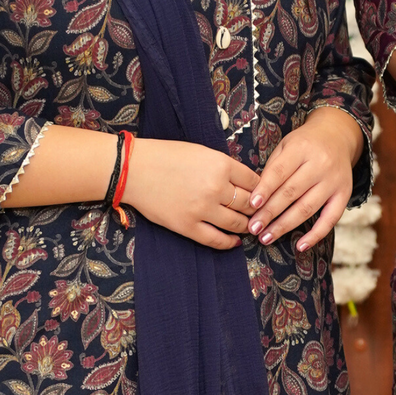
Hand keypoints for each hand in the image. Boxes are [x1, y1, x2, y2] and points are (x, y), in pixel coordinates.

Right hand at [123, 137, 255, 250]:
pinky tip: (235, 241)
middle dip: (256, 209)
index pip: (254, 181)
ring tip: (248, 226)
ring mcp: (202, 209)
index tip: (261, 195)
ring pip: (237, 223)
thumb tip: (244, 182)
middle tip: (258, 213)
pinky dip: (229, 242)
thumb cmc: (166, 156)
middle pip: (249, 203)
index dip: (260, 189)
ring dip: (246, 226)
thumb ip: (223, 166)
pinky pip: (216, 240)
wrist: (133, 170)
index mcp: (221, 165)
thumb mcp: (201, 152)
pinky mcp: (188, 226)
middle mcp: (216, 187)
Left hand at [248, 106, 363, 250]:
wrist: (337, 136)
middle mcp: (320, 164)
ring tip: (267, 237)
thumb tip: (255, 197)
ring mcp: (334, 181)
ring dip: (285, 226)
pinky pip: (330, 219)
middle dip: (270, 213)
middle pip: (291, 193)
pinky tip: (300, 246)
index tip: (251, 205)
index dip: (265, 189)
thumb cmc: (304, 143)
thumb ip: (273, 168)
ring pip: (307, 208)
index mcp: (301, 148)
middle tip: (253, 228)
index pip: (280, 172)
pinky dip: (316, 235)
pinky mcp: (344, 194)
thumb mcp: (286, 145)